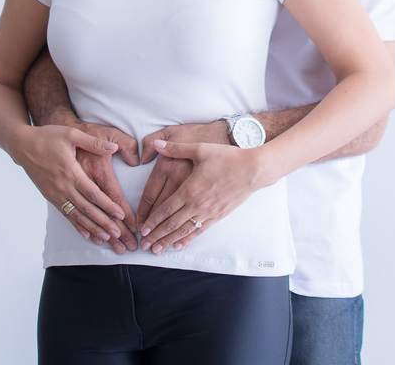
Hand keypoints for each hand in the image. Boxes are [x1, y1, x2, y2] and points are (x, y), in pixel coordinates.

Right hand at [11, 124, 138, 253]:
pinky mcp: (50, 196)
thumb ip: (93, 142)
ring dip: (92, 228)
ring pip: (77, 215)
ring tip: (107, 238)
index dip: (107, 205)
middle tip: (119, 234)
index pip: (93, 193)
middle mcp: (63, 186)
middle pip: (87, 209)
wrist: (23, 145)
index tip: (120, 215)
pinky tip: (86, 234)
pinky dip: (77, 225)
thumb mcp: (72, 134)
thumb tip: (113, 147)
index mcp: (71, 171)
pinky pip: (66, 214)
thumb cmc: (48, 137)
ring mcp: (55, 193)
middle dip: (103, 222)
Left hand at [137, 122, 227, 249]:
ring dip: (168, 241)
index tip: (142, 229)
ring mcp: (208, 212)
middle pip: (171, 224)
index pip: (165, 208)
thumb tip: (156, 144)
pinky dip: (187, 240)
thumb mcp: (199, 149)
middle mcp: (196, 204)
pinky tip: (178, 246)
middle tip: (144, 245)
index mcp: (189, 188)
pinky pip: (199, 231)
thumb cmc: (227, 157)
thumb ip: (175, 148)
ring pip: (184, 231)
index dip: (152, 220)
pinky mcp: (218, 216)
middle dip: (156, 236)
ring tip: (157, 250)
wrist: (252, 169)